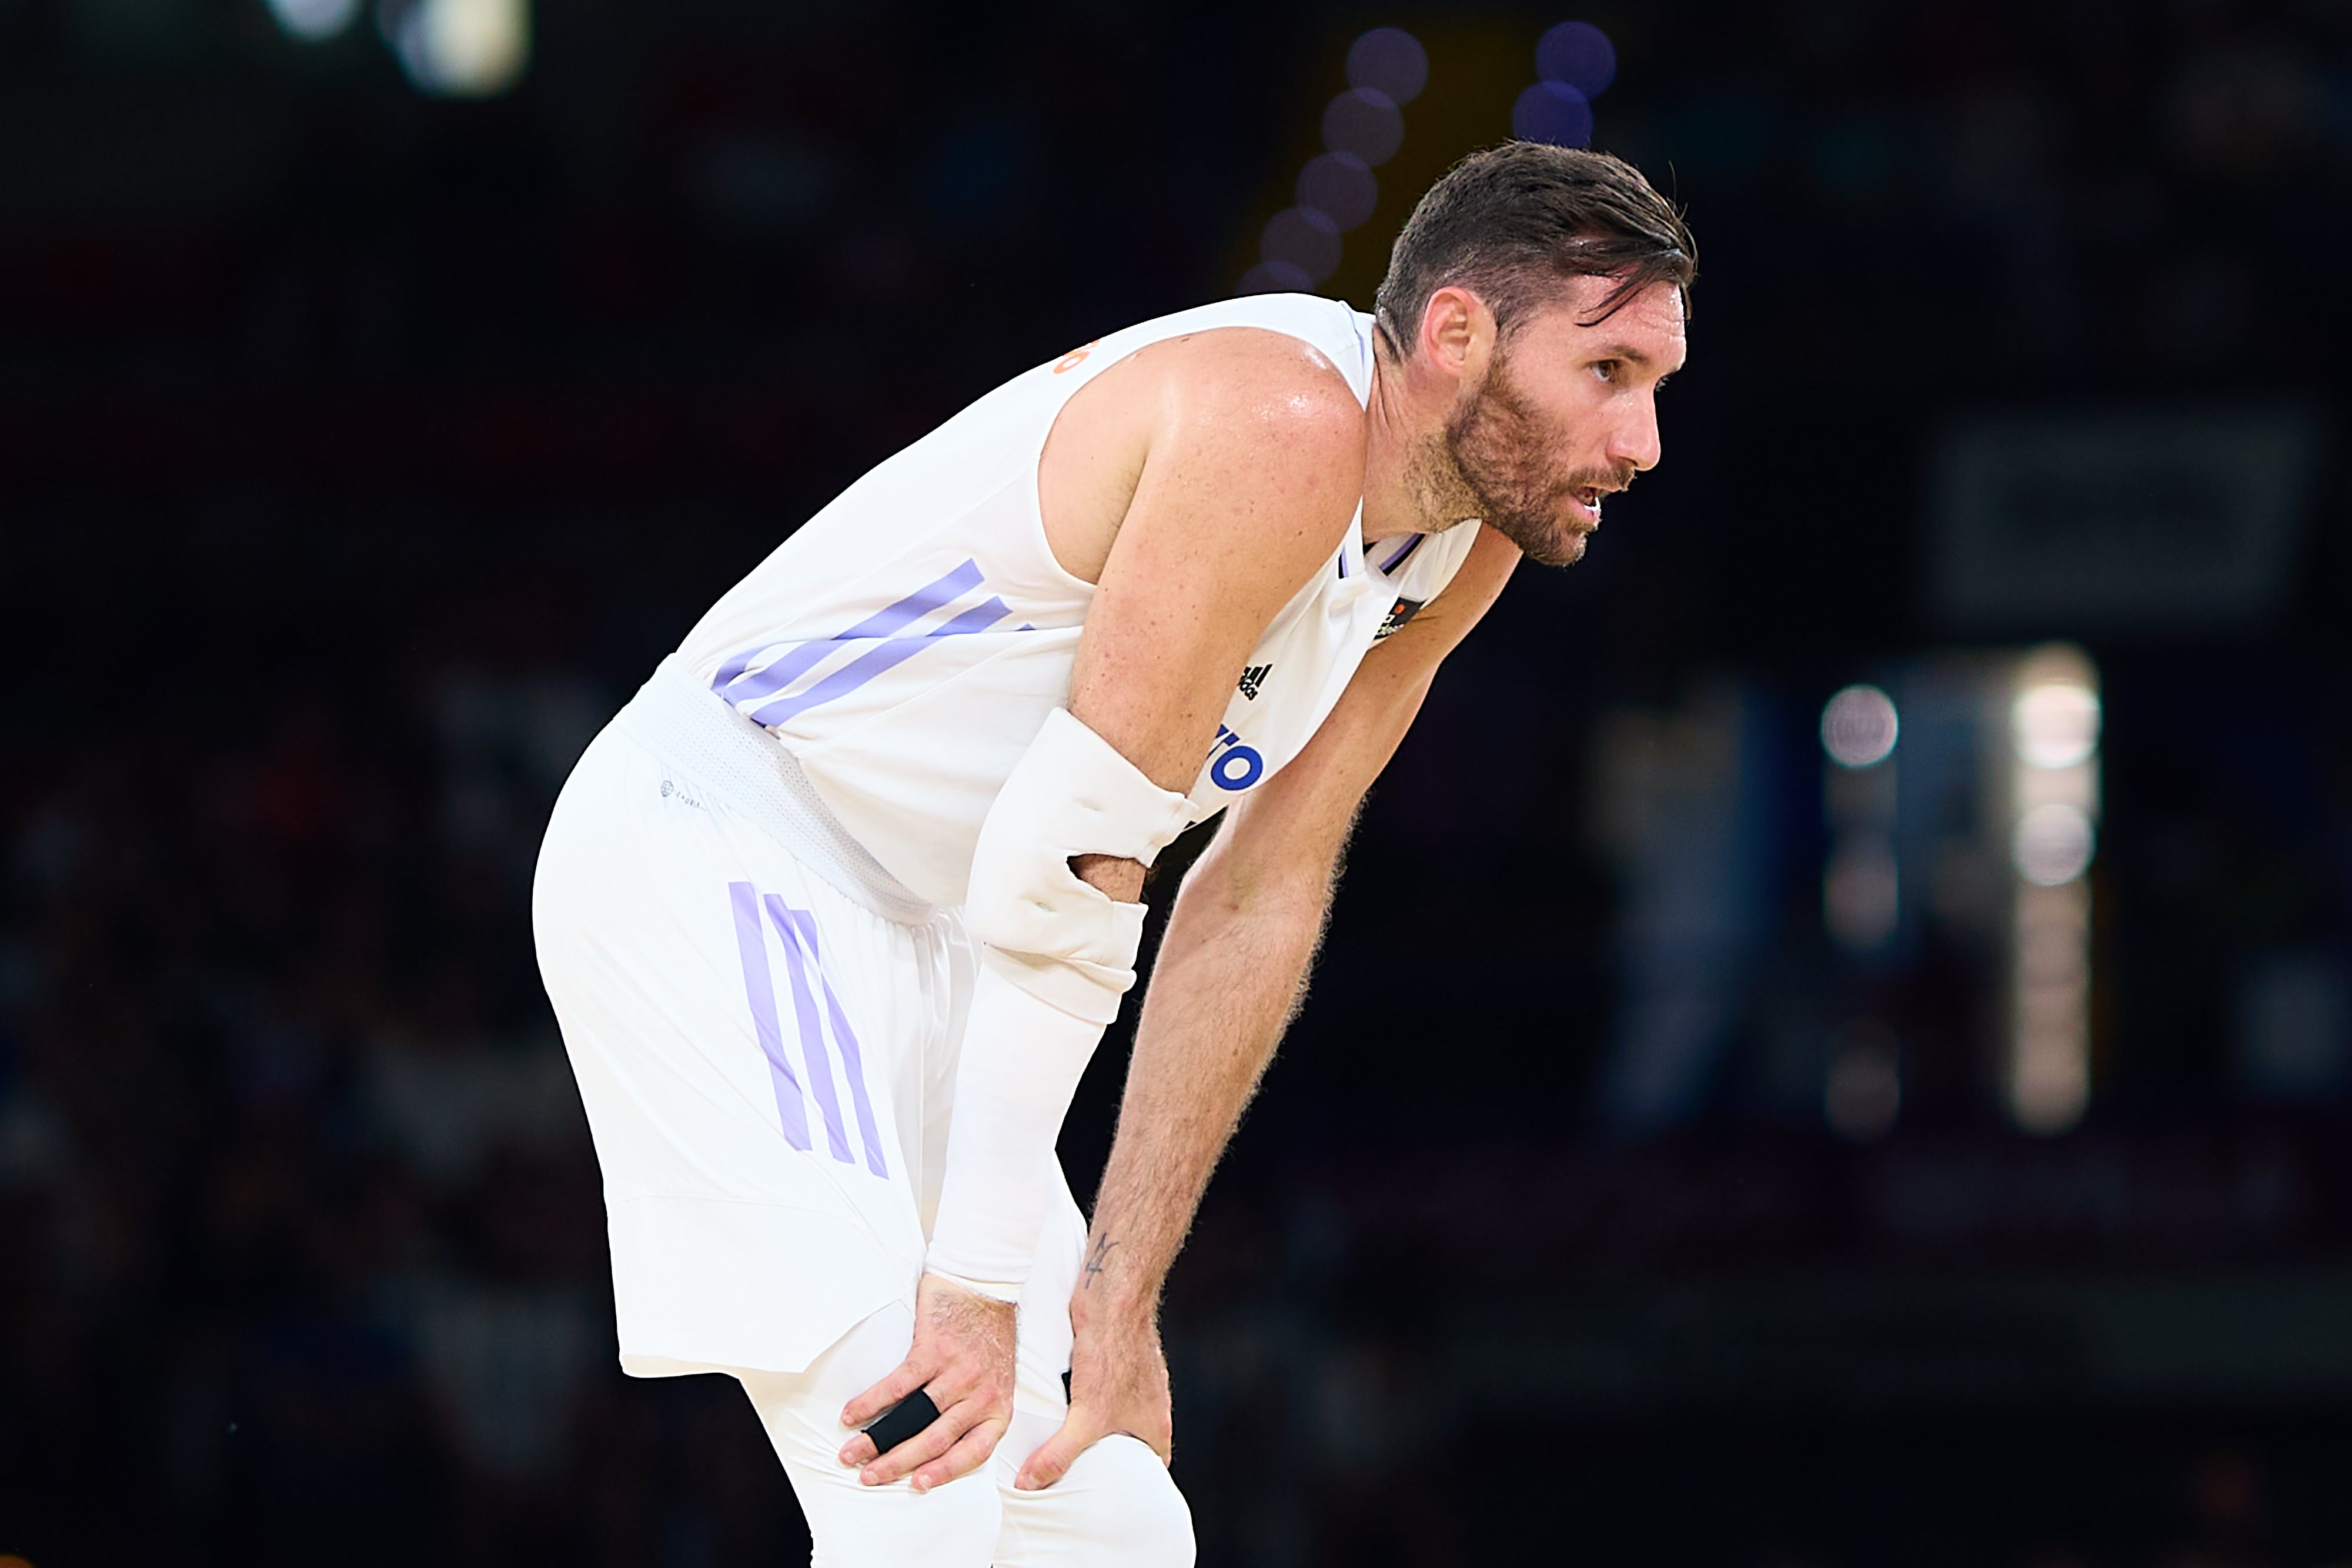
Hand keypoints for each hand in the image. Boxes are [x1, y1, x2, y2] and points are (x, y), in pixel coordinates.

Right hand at [837, 1273, 1016, 1491]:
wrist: (986, 1284)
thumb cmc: (987, 1334)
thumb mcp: (996, 1380)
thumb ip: (977, 1411)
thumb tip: (945, 1444)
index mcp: (997, 1407)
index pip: (973, 1452)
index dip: (944, 1472)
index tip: (917, 1485)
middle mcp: (980, 1394)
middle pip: (935, 1440)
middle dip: (898, 1463)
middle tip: (869, 1477)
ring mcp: (957, 1372)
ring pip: (913, 1418)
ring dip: (877, 1440)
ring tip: (852, 1452)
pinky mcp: (934, 1350)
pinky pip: (898, 1385)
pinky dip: (871, 1402)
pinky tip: (852, 1414)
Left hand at [1013, 1290, 1171, 1490]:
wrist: (1113, 1298)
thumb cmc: (1112, 1356)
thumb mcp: (1085, 1417)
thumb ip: (1058, 1454)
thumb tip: (1027, 1484)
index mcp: (1157, 1426)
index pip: (1152, 1468)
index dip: (1133, 1485)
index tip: (1106, 1494)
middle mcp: (1153, 1405)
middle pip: (1132, 1444)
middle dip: (1109, 1458)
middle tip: (1080, 1473)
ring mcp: (1138, 1381)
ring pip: (1117, 1415)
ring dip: (1097, 1426)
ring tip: (1067, 1439)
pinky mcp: (1120, 1360)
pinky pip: (1106, 1390)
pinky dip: (1089, 1399)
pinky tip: (1065, 1401)